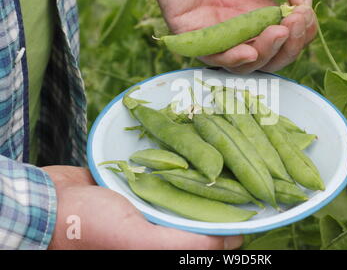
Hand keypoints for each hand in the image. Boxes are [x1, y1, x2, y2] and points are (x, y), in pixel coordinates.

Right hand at [43, 166, 242, 249]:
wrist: (47, 202)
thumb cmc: (89, 228)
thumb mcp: (140, 242)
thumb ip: (185, 244)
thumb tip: (234, 240)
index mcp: (169, 245)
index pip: (214, 232)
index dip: (238, 215)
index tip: (258, 191)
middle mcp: (166, 226)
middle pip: (206, 207)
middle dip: (227, 188)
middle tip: (246, 160)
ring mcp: (154, 203)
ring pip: (190, 186)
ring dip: (206, 170)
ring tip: (228, 146)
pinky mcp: (142, 184)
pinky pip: (170, 171)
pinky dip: (182, 160)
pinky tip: (196, 143)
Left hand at [137, 0, 322, 72]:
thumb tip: (306, 6)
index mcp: (263, 16)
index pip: (288, 40)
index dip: (301, 34)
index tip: (302, 13)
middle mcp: (242, 31)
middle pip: (271, 58)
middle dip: (288, 48)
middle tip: (293, 26)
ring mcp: (219, 35)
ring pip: (245, 64)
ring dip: (266, 54)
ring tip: (278, 33)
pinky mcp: (193, 34)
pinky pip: (213, 58)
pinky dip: (233, 60)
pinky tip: (250, 50)